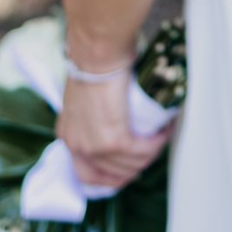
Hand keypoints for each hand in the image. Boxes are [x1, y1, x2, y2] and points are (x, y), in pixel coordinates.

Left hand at [56, 72, 174, 190]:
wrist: (96, 53)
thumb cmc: (92, 63)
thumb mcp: (83, 96)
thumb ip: (92, 114)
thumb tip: (116, 118)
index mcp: (67, 136)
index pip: (87, 175)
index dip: (110, 177)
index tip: (128, 170)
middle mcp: (77, 147)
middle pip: (111, 175)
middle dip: (135, 168)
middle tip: (151, 153)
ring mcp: (94, 146)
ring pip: (130, 166)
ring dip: (149, 155)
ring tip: (161, 137)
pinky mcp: (114, 140)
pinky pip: (141, 152)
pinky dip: (156, 144)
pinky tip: (164, 132)